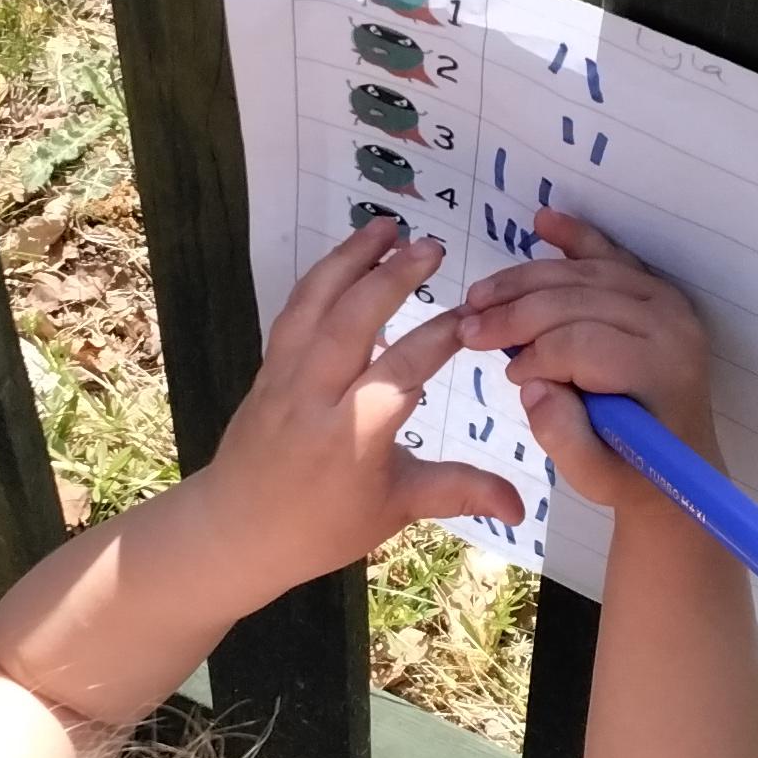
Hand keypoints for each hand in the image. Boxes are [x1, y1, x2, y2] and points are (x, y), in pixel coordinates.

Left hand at [202, 218, 527, 590]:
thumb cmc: (321, 526)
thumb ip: (458, 491)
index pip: (402, 370)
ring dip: (350, 259)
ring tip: (386, 226)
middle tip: (431, 245)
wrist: (236, 531)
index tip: (472, 314)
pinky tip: (348, 260)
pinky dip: (322, 280)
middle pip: (352, 320)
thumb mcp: (395, 510)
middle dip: (392, 276)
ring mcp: (284, 376)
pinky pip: (295, 312)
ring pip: (315, 303)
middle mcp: (314, 396)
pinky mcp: (268, 368)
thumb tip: (520, 506)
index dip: (439, 337)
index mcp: (353, 434)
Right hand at [457, 209, 719, 517]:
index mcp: (659, 369)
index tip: (509, 377)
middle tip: (468, 329)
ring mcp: (664, 302)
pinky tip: (543, 221)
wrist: (678, 467)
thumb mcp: (594, 477)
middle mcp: (670, 324)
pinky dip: (574, 236)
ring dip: (525, 280)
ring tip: (479, 297)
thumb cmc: (632, 474)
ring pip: (583, 273)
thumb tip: (532, 386)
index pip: (583, 342)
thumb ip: (563, 438)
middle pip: (579, 299)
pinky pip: (609, 254)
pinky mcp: (654, 292)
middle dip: (515, 312)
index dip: (536, 354)